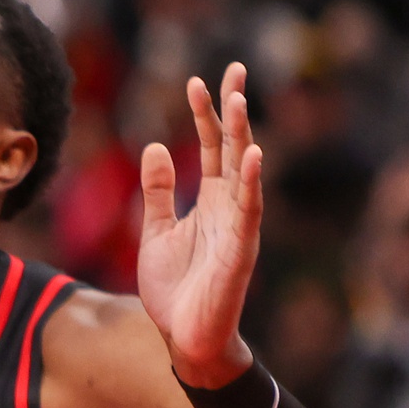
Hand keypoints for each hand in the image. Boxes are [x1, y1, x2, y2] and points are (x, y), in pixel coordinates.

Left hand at [139, 62, 261, 388]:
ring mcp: (237, 227)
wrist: (184, 339)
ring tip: (238, 99)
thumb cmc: (174, 290)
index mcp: (208, 201)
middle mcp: (228, 207)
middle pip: (231, 147)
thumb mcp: (155, 231)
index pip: (211, 147)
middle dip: (231, 110)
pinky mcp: (241, 251)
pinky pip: (249, 211)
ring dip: (242, 135)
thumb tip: (157, 146)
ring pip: (243, 171)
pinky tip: (253, 154)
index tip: (196, 80)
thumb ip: (158, 191)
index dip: (204, 114)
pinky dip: (250, 183)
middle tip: (234, 68)